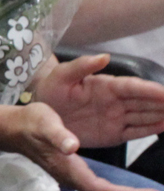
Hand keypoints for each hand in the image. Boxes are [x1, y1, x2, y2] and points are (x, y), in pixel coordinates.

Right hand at [4, 97, 161, 190]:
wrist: (14, 128)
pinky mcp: (70, 169)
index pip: (97, 188)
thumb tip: (72, 147)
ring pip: (99, 190)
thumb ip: (58, 135)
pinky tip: (124, 184)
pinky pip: (95, 184)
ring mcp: (69, 174)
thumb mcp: (45, 123)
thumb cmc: (31, 122)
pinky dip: (113, 186)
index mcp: (67, 167)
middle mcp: (70, 175)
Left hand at [30, 51, 163, 148]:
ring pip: (145, 116)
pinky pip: (135, 132)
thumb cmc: (51, 90)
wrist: (40, 113)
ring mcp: (116, 117)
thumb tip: (104, 56)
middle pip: (145, 101)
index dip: (151, 90)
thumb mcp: (61, 76)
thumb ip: (81, 66)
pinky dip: (150, 130)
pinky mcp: (113, 134)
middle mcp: (116, 101)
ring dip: (162, 116)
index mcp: (106, 86)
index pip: (133, 87)